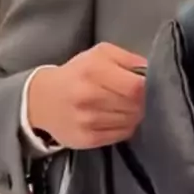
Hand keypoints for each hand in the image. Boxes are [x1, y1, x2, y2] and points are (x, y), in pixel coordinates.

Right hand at [27, 43, 146, 148]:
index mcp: (93, 70)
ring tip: (123, 106)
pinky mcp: (87, 139)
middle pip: (136, 105)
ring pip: (131, 121)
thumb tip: (152, 72)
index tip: (145, 85)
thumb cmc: (77, 73)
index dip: (147, 87)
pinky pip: (122, 135)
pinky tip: (115, 118)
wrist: (41, 100)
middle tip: (135, 97)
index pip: (136, 87)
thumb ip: (129, 59)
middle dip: (142, 101)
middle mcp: (89, 96)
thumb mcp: (101, 54)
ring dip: (134, 114)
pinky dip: (125, 126)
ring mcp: (87, 121)